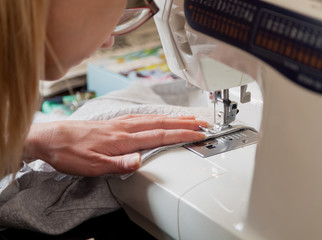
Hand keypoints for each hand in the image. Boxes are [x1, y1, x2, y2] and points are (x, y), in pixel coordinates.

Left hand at [23, 115, 206, 175]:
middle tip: (203, 122)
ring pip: (154, 118)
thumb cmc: (70, 152)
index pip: (160, 135)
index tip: (198, 134)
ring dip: (174, 117)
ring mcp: (120, 123)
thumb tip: (140, 161)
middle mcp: (125, 127)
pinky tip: (160, 118)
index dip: (182, 134)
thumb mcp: (92, 166)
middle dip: (184, 122)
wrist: (51, 138)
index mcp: (123, 138)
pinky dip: (158, 116)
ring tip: (188, 117)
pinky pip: (143, 117)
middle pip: (161, 122)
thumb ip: (118, 164)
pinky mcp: (115, 123)